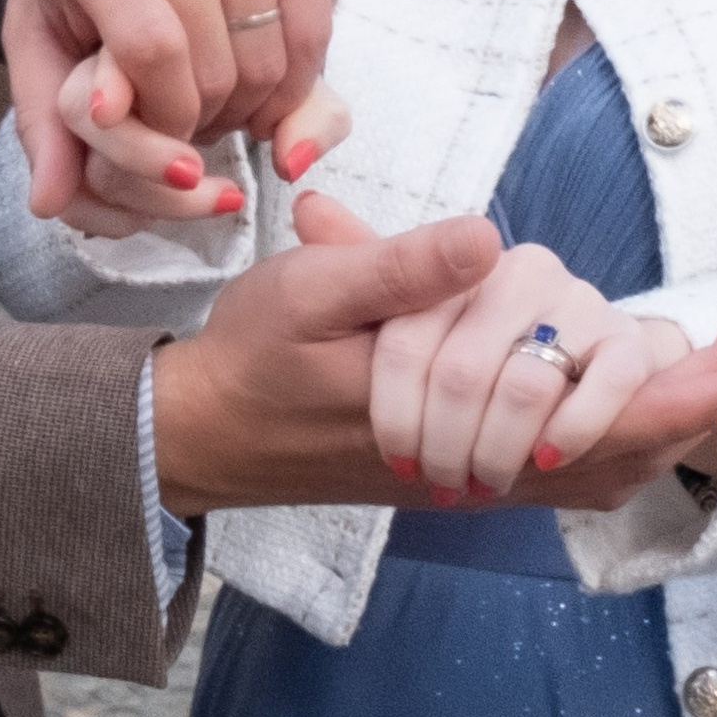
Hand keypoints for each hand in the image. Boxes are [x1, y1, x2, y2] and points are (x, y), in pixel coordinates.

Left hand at [6, 0, 330, 224]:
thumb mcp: (35, 18)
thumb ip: (41, 116)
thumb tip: (49, 206)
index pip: (152, 53)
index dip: (157, 118)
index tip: (148, 128)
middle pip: (216, 71)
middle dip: (196, 121)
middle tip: (175, 116)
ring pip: (270, 63)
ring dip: (245, 106)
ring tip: (209, 92)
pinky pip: (312, 33)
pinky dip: (291, 80)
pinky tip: (255, 77)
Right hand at [148, 210, 501, 515]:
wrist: (205, 430)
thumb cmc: (254, 352)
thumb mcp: (314, 288)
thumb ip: (403, 266)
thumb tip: (489, 237)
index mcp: (432, 396)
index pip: (508, 319)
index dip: (468, 274)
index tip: (399, 272)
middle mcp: (455, 448)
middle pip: (511, 358)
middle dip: (466, 310)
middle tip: (381, 303)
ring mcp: (447, 473)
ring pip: (499, 390)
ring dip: (464, 345)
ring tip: (388, 328)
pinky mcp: (431, 479)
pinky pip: (479, 422)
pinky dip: (458, 382)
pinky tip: (413, 360)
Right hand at [294, 193, 716, 513]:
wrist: (205, 436)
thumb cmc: (252, 357)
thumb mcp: (308, 292)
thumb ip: (398, 268)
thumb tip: (486, 240)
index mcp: (449, 414)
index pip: (588, 417)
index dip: (672, 389)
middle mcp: (477, 464)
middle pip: (617, 448)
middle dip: (698, 395)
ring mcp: (474, 476)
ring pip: (599, 466)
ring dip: (668, 417)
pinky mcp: (463, 473)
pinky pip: (565, 472)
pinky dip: (620, 441)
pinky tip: (643, 415)